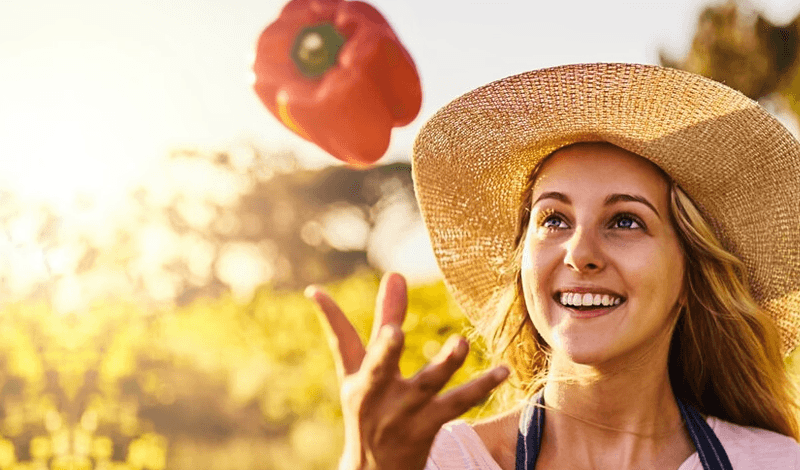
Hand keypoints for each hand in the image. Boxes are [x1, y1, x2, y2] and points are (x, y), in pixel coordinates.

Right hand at [306, 272, 508, 469]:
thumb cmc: (369, 409)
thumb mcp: (364, 372)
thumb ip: (382, 321)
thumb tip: (386, 275)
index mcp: (357, 378)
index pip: (341, 341)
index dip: (329, 315)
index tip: (316, 290)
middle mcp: (376, 395)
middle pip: (379, 367)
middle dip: (384, 349)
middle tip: (393, 333)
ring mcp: (403, 413)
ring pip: (426, 386)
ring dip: (443, 364)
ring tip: (460, 342)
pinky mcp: (428, 427)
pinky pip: (458, 404)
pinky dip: (481, 387)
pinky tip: (502, 371)